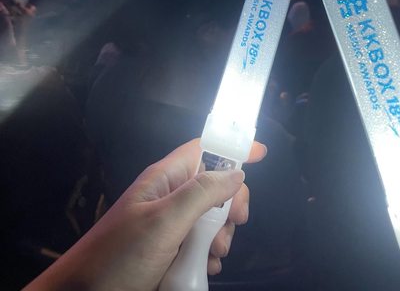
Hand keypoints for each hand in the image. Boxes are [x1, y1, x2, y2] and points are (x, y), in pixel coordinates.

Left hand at [23, 139, 266, 290]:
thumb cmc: (121, 256)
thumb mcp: (163, 222)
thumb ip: (201, 193)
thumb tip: (237, 173)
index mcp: (165, 179)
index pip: (204, 148)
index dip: (233, 147)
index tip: (262, 153)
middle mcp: (168, 197)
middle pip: (215, 186)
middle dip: (230, 204)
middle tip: (234, 223)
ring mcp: (168, 225)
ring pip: (211, 218)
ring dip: (220, 235)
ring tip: (212, 255)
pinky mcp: (168, 251)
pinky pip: (200, 244)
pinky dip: (209, 254)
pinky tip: (205, 267)